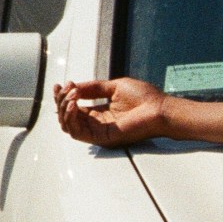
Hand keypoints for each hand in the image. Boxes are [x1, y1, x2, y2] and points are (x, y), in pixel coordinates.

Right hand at [54, 77, 168, 147]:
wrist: (161, 109)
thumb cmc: (146, 99)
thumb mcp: (114, 87)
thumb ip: (93, 87)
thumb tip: (73, 87)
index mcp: (101, 112)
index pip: (73, 108)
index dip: (63, 96)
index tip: (61, 84)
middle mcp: (98, 123)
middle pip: (67, 116)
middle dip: (61, 100)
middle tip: (66, 88)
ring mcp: (100, 132)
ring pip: (68, 125)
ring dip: (63, 109)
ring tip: (71, 96)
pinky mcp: (103, 138)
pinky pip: (77, 132)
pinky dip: (70, 118)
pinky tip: (73, 105)